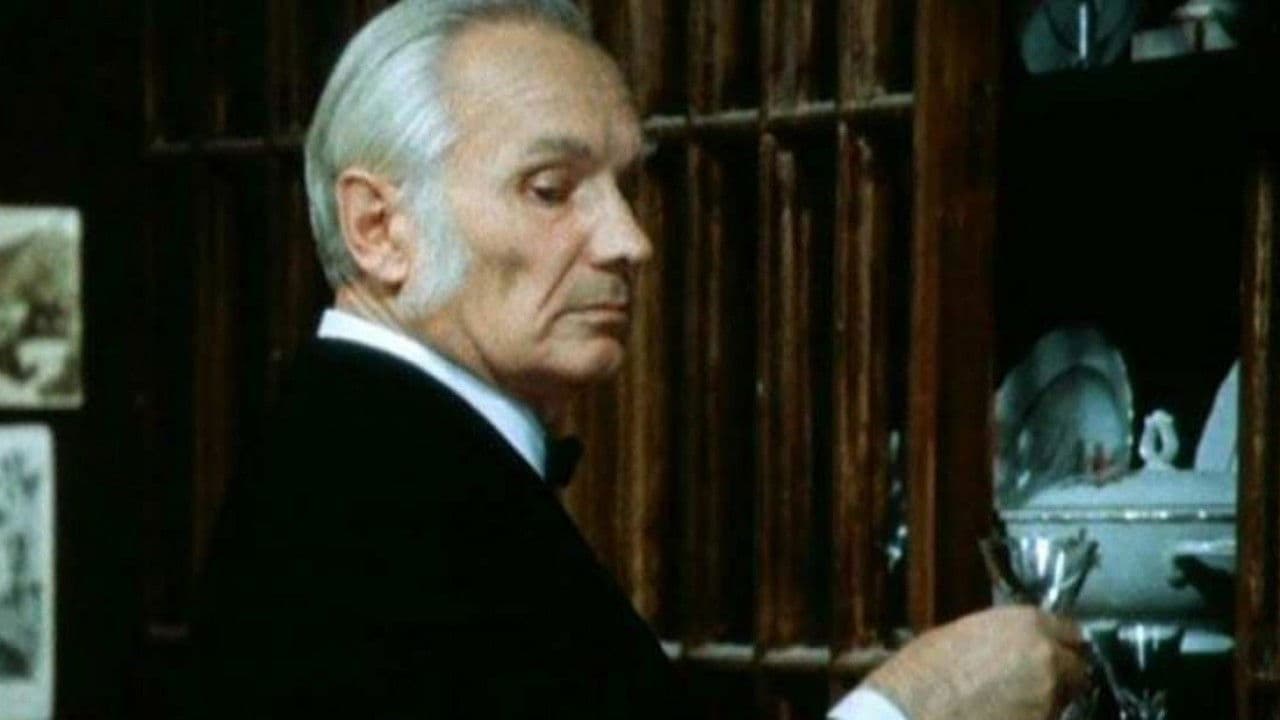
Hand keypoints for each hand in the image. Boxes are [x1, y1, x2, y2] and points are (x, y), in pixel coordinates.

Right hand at [863, 606, 1090, 719]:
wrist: (910, 714)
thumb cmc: (921, 674)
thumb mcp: (959, 636)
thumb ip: (999, 638)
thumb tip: (1010, 648)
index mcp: (1025, 623)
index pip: (1070, 631)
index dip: (1060, 643)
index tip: (1054, 651)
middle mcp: (1046, 657)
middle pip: (1076, 667)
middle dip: (1061, 675)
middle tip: (1033, 683)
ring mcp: (1047, 698)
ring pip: (1062, 699)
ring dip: (1045, 701)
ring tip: (1011, 705)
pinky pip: (1046, 719)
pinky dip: (1032, 718)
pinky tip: (1005, 716)